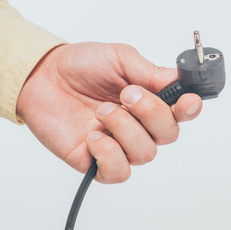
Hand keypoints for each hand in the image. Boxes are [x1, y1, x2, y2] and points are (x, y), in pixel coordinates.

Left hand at [16, 42, 201, 182]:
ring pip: (145, 153)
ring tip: (102, 111)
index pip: (183, 113)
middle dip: (152, 113)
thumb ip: (150, 71)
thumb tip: (177, 81)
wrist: (41, 76)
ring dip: (125, 129)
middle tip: (128, 95)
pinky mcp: (95, 161)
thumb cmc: (81, 66)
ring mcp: (119, 145)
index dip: (190, 110)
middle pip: (169, 135)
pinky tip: (94, 136)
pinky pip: (119, 172)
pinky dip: (110, 154)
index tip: (186, 101)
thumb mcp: (119, 58)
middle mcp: (140, 125)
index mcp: (151, 100)